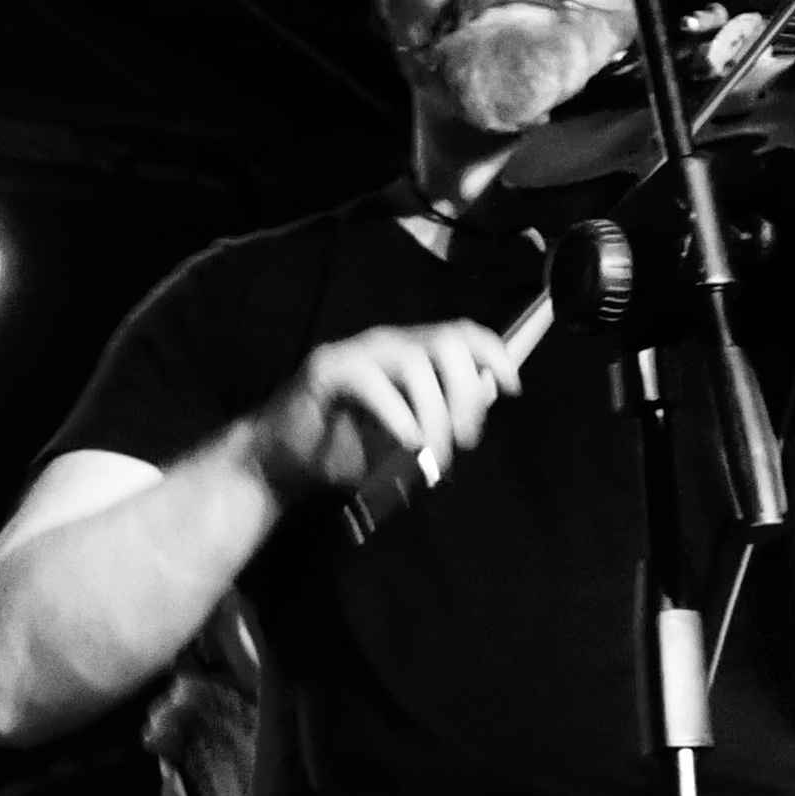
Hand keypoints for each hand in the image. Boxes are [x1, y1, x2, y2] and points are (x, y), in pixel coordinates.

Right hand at [250, 315, 522, 501]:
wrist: (281, 461)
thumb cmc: (347, 449)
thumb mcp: (408, 438)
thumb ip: (443, 417)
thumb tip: (483, 403)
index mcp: (412, 353)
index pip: (464, 334)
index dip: (495, 355)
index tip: (513, 390)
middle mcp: (389, 343)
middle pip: (450, 342)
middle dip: (467, 393)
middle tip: (464, 440)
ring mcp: (357, 351)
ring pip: (416, 362)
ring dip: (435, 412)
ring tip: (433, 453)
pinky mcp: (328, 368)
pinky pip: (374, 382)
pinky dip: (398, 415)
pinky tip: (408, 442)